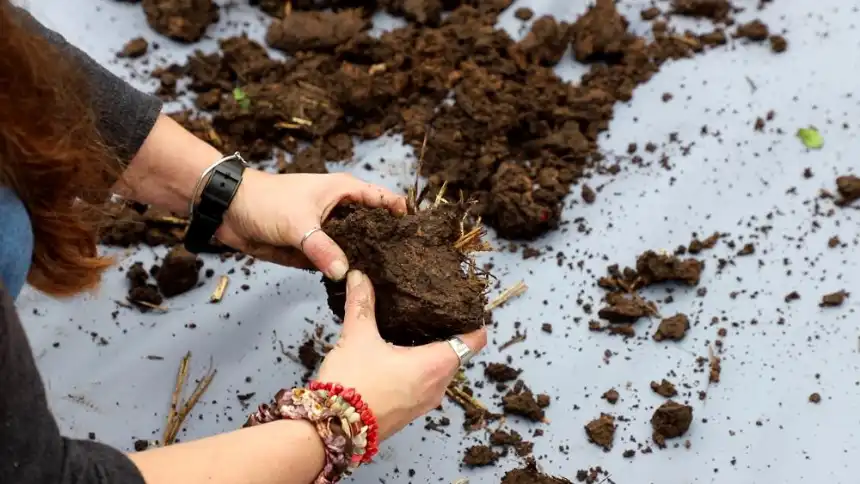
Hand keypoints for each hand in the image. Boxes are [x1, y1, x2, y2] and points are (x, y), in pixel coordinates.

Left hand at [216, 170, 406, 279]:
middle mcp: (343, 212)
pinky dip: (346, 273)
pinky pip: (336, 264)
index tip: (421, 239)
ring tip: (393, 284)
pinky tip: (362, 289)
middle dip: (390, 245)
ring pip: (357, 249)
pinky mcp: (315, 251)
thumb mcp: (298, 223)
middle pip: (376, 228)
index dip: (404, 216)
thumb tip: (343, 273)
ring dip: (368, 263)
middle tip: (412, 270)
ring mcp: (330, 232)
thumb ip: (321, 248)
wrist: (229, 211)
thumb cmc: (266, 201)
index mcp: (346, 192)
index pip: (386, 201)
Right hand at [318, 270, 486, 439]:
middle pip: (457, 354)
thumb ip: (362, 303)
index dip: (472, 321)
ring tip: (413, 327)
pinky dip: (419, 368)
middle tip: (432, 309)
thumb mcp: (357, 337)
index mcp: (436, 365)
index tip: (463, 305)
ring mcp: (424, 403)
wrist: (332, 431)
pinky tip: (398, 354)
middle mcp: (438, 387)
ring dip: (431, 352)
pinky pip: (424, 385)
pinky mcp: (408, 413)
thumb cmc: (352, 384)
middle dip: (447, 333)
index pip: (474, 341)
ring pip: (440, 371)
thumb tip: (360, 276)